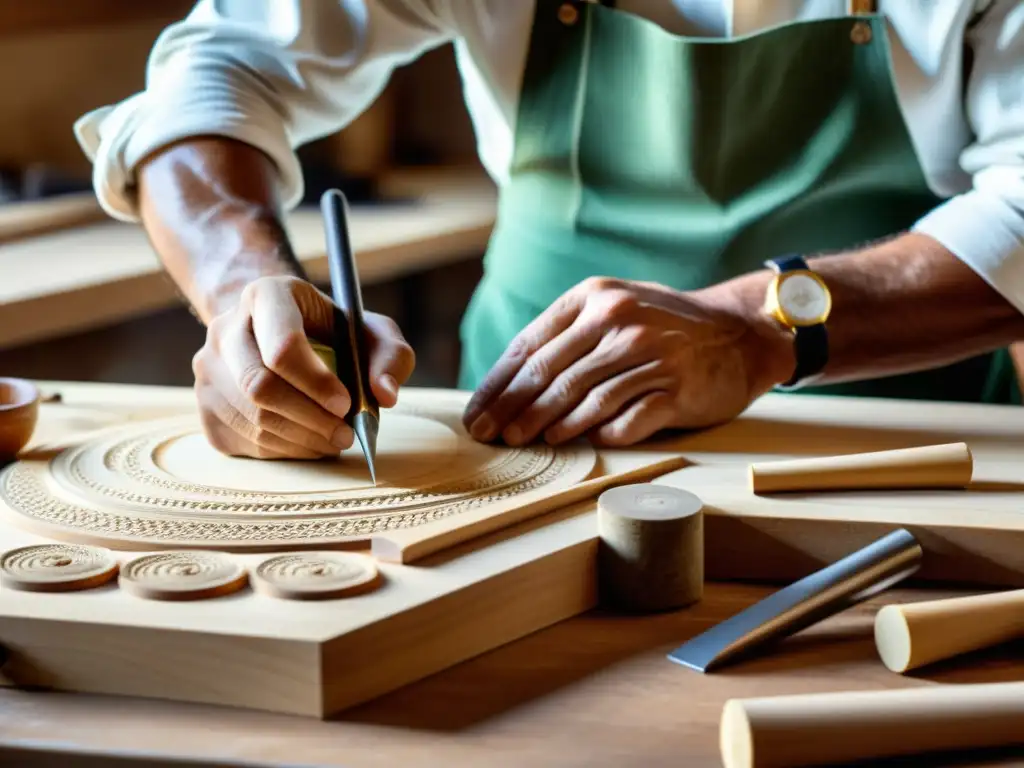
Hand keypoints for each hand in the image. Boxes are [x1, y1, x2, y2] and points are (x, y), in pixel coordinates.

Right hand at [192, 275, 414, 458]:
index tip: (347, 403)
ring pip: (251, 420)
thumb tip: (384, 394)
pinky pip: (243, 441)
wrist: (275, 333)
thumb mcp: (370, 331)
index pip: (281, 346)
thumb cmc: (330, 332)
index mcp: (266, 296)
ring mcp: (207, 368)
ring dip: (301, 441)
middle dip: (310, 419)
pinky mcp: (204, 407)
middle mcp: (224, 328)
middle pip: (259, 387)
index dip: (316, 383)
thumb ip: (391, 355)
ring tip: (333, 440)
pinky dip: (283, 452)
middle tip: (345, 434)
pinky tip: (308, 442)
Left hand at [462, 276, 789, 446]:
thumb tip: (509, 384)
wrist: (739, 332)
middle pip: (550, 373)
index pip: (531, 346)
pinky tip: (580, 442)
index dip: (498, 385)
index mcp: (594, 298)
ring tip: (526, 441)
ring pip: (583, 397)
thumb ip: (568, 336)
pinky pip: (625, 417)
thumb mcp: (614, 310)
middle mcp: (619, 319)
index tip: (477, 414)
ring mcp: (650, 353)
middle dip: (513, 410)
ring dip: (549, 425)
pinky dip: (598, 433)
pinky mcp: (676, 387)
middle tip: (491, 436)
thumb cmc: (664, 326)